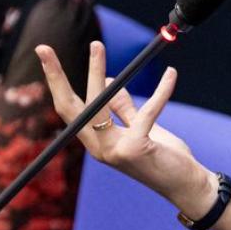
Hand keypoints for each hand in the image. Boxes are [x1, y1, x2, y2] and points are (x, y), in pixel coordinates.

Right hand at [36, 42, 215, 212]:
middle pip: (71, 107)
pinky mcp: (135, 149)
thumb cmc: (163, 156)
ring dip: (94, 71)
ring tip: (96, 45)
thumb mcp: (140, 127)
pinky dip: (161, 91)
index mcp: (96, 142)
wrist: (187, 184)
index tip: (44, 54)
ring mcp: (114, 151)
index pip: (69, 109)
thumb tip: (104, 80)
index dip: (56, 82)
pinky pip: (146, 111)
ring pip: (99, 103)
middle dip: (56, 76)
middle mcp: (99, 149)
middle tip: (43, 48)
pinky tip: (171, 74)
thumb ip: (123, 107)